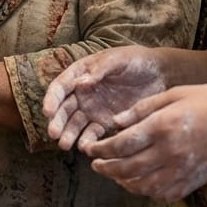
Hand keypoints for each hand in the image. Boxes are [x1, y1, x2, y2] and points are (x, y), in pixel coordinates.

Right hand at [43, 46, 167, 151]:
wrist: (159, 74)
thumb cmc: (135, 60)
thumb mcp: (117, 59)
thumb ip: (99, 70)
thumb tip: (80, 83)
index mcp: (80, 74)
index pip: (61, 87)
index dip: (52, 99)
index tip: (47, 111)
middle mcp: (82, 93)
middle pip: (64, 109)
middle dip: (57, 122)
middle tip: (54, 134)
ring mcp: (93, 109)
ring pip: (75, 124)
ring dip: (69, 134)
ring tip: (66, 145)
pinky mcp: (105, 122)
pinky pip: (93, 133)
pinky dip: (88, 141)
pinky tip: (86, 147)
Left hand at [84, 83, 206, 201]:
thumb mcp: (174, 94)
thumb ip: (142, 109)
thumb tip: (114, 122)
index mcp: (163, 127)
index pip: (121, 144)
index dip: (101, 150)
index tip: (90, 149)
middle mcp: (169, 152)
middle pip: (127, 169)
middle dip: (106, 168)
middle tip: (95, 165)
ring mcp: (182, 170)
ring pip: (142, 186)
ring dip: (123, 182)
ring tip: (114, 174)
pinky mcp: (193, 181)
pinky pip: (162, 194)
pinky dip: (145, 191)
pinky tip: (139, 183)